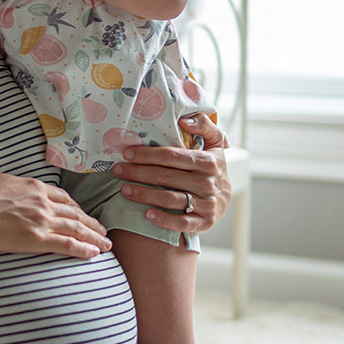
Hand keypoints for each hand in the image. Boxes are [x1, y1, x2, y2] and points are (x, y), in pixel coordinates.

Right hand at [0, 172, 111, 258]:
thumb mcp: (1, 181)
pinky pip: (67, 244)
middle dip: (93, 224)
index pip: (65, 198)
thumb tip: (20, 189)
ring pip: (77, 228)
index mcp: (35, 187)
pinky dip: (83, 249)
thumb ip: (18, 187)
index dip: (79, 209)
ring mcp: (41, 220)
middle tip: (104, 232)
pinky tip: (93, 254)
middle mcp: (43, 202)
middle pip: (76, 214)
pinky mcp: (36, 239)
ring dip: (95, 237)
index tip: (85, 216)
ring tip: (106, 244)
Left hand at [112, 114, 229, 232]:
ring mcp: (207, 204)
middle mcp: (208, 183)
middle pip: (166, 176)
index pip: (172, 156)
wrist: (226, 197)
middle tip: (117, 171)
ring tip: (124, 190)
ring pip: (170, 199)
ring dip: (144, 195)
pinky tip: (147, 214)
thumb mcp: (215, 142)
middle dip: (138, 173)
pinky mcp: (205, 222)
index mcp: (208, 161)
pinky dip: (164, 220)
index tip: (127, 153)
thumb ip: (204, 124)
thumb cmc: (212, 165)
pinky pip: (182, 223)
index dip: (147, 154)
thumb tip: (185, 120)